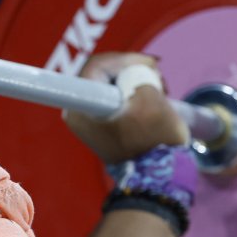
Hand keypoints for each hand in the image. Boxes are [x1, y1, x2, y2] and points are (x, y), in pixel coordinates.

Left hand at [62, 52, 189, 164]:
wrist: (157, 177)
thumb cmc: (153, 141)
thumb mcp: (151, 99)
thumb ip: (139, 73)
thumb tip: (135, 69)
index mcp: (82, 108)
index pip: (97, 65)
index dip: (124, 59)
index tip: (147, 65)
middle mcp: (77, 112)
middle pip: (103, 72)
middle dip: (133, 69)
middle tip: (157, 76)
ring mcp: (87, 119)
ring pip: (111, 82)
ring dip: (136, 80)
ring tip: (159, 90)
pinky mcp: (100, 124)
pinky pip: (114, 96)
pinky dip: (133, 92)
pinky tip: (151, 97)